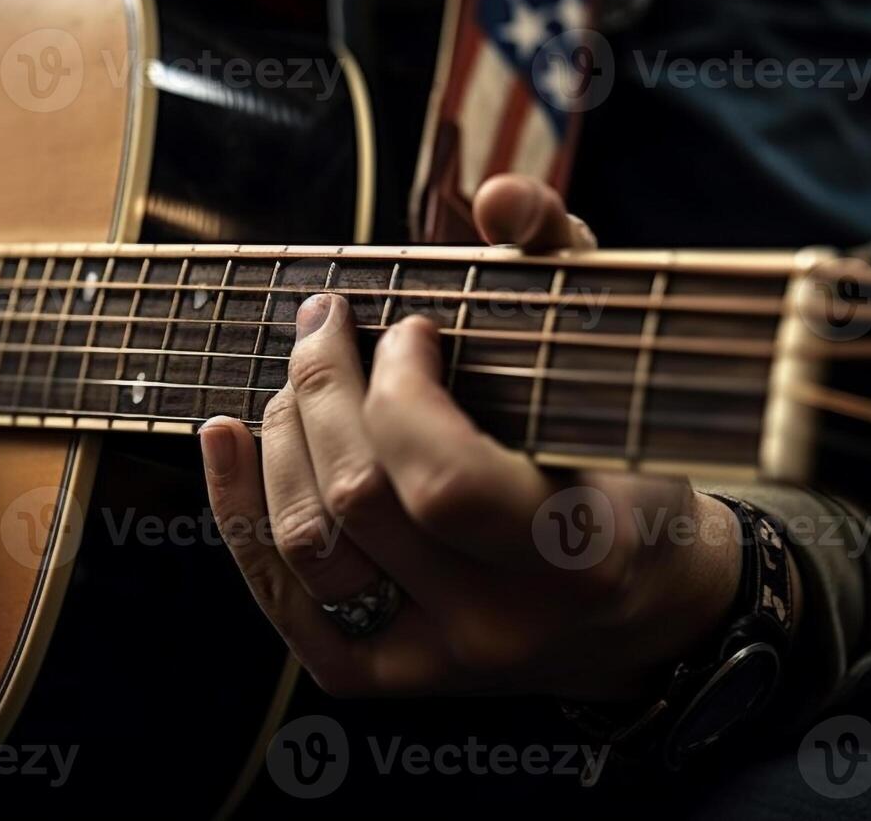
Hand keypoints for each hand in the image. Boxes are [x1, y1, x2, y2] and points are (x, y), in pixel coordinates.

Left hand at [200, 176, 742, 700]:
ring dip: (280, 439)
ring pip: (308, 544)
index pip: (445, 480)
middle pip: (358, 500)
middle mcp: (500, 623)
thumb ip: (563, 261)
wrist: (639, 613)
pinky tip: (230, 436)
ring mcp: (434, 660)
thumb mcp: (617, 361)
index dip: (401, 390)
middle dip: (321, 388)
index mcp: (578, 551)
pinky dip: (240, 507)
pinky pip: (285, 597)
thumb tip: (492, 195)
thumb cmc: (626, 467)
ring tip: (295, 381)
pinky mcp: (381, 675)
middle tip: (325, 325)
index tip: (410, 328)